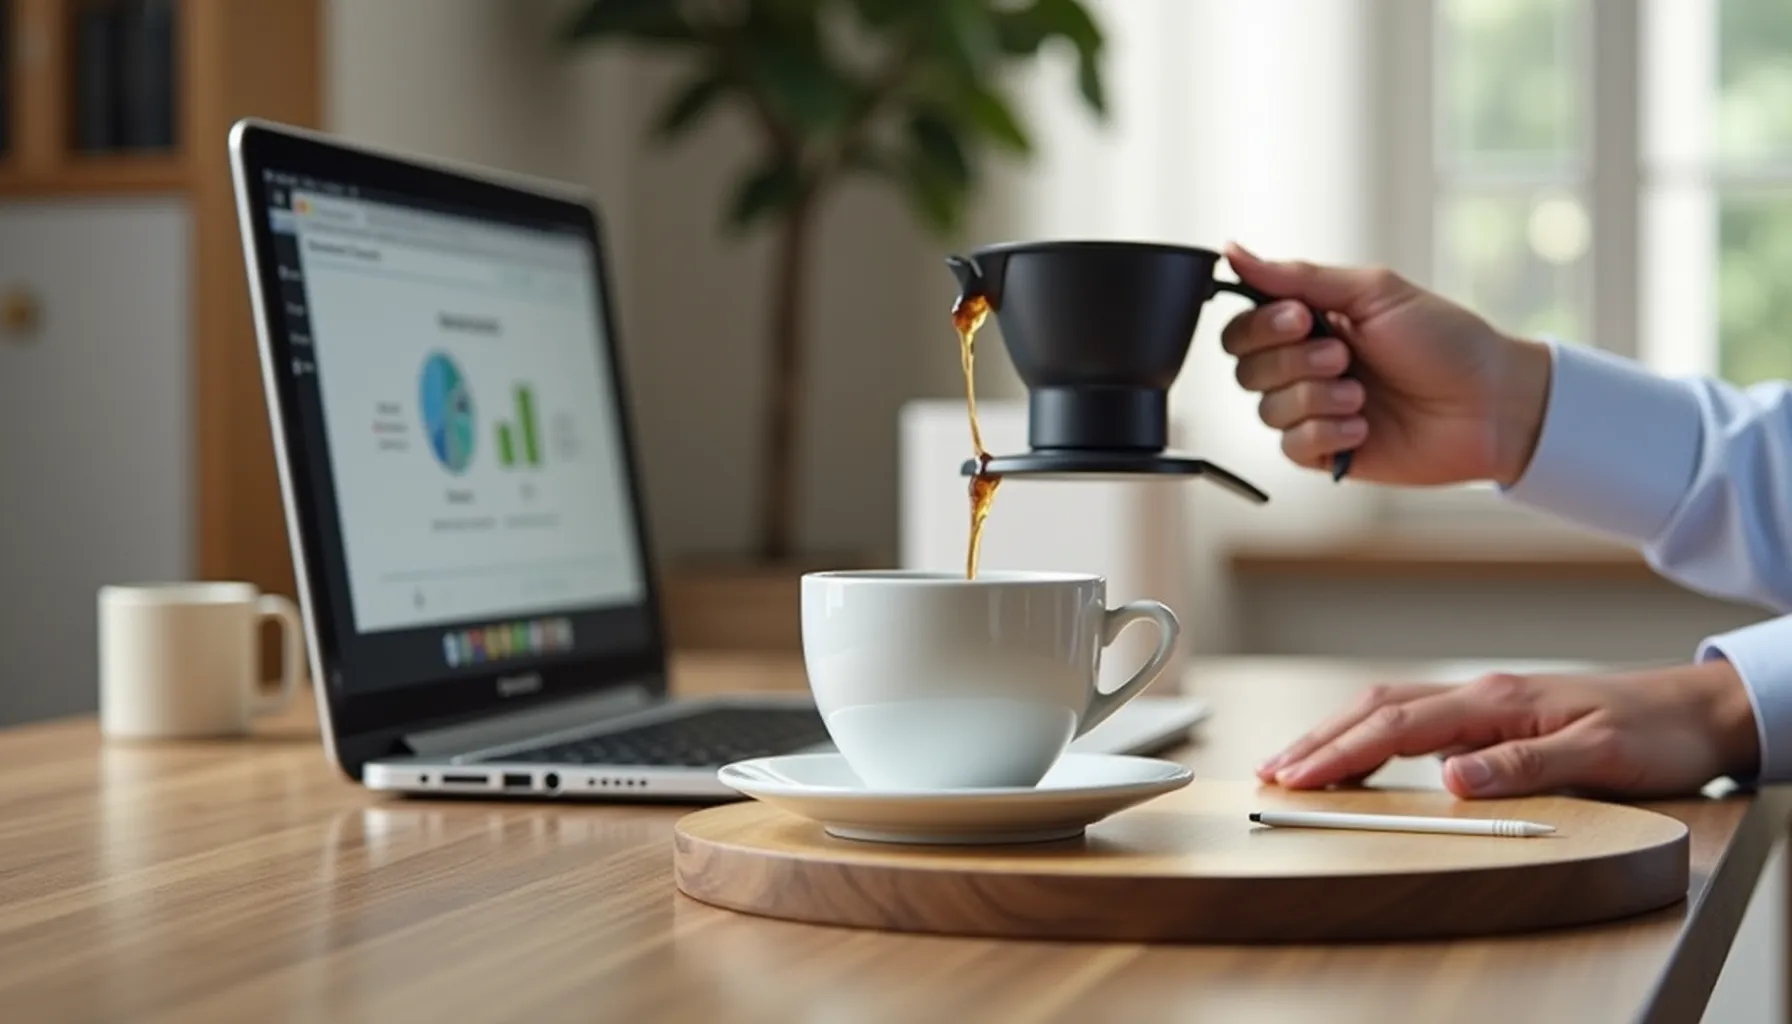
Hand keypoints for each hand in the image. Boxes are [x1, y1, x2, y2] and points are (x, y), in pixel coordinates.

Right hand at [1220, 242, 1553, 486]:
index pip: (1244, 327)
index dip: (1262, 326)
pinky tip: (1365, 428)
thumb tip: (1232, 251)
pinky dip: (1327, 433)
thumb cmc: (1445, 342)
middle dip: (1293, 363)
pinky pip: (1291, 446)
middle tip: (1344, 357)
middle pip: (1246, 369)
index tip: (1303, 320)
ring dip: (1316, 399)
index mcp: (1312, 323)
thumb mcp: (1373, 292)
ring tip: (1363, 397)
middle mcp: (1305, 366)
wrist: (1492, 404)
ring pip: (1266, 410)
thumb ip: (1298, 276)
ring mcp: (1315, 410)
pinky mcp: (1327, 452)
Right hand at [1256, 662, 1760, 799]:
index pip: (1398, 725)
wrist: (1694, 711)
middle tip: (1271, 770)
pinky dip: (1372, 734)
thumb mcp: (1599, 756)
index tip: (1297, 777)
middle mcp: (1480, 694)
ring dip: (1338, 734)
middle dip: (1319, 740)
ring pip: (1389, 708)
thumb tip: (1451, 778)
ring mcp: (1484, 702)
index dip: (1341, 752)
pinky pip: (1414, 719)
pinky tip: (1359, 753)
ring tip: (1297, 762)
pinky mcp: (1492, 715)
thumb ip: (1523, 765)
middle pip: (1378, 709)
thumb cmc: (1652, 732)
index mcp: (1495, 701)